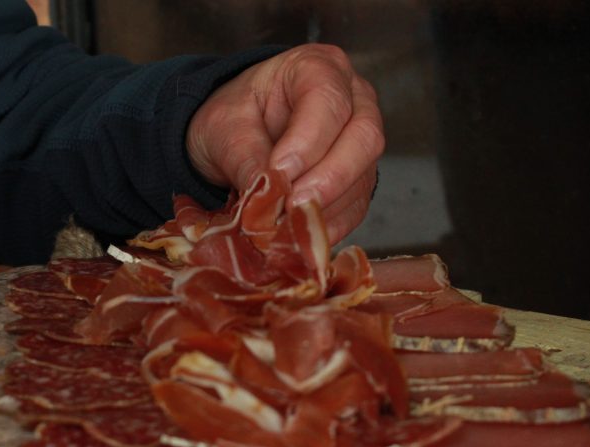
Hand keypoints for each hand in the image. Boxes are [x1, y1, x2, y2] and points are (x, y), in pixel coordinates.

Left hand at [187, 43, 384, 243]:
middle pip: (364, 137)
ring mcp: (361, 140)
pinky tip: (301, 236)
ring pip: (364, 176)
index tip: (279, 172)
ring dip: (326, 207)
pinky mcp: (358, 178)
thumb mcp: (224, 128)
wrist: (236, 134)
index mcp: (318, 67)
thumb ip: (245, 157)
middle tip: (291, 206)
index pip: (328, 101)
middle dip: (329, 178)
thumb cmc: (233, 117)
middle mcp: (353, 99)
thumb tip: (266, 198)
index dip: (308, 141)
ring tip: (287, 226)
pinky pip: (356, 205)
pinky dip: (329, 225)